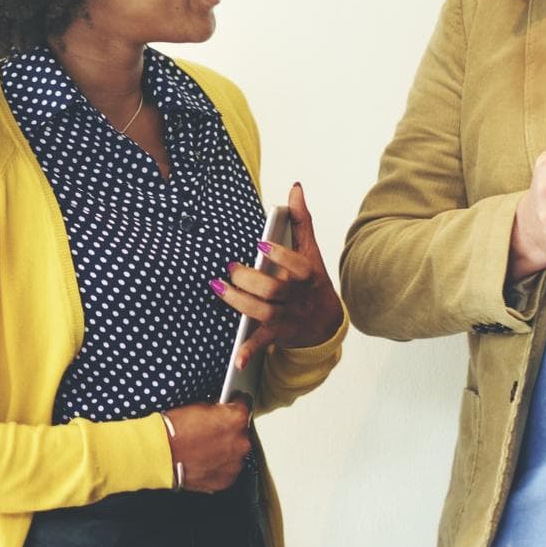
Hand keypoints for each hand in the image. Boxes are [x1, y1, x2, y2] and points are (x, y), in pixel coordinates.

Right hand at [165, 399, 252, 491]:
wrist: (161, 455)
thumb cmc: (175, 431)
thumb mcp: (198, 407)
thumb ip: (217, 410)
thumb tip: (220, 413)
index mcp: (236, 419)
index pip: (244, 406)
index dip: (234, 405)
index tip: (230, 406)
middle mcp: (241, 442)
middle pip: (241, 432)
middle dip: (229, 431)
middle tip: (211, 432)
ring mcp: (235, 463)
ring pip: (235, 453)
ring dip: (225, 450)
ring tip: (205, 448)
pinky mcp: (227, 480)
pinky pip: (227, 469)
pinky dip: (219, 466)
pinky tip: (205, 461)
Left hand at [211, 183, 344, 365]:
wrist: (327, 323)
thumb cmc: (313, 282)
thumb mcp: (311, 251)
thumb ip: (302, 220)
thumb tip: (294, 188)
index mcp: (308, 275)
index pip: (297, 266)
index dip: (279, 256)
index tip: (260, 245)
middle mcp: (298, 298)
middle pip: (274, 291)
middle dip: (250, 280)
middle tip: (231, 268)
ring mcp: (287, 318)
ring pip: (262, 313)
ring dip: (238, 302)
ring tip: (218, 287)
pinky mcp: (277, 335)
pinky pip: (262, 343)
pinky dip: (248, 351)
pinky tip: (235, 358)